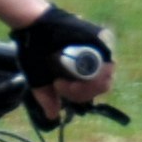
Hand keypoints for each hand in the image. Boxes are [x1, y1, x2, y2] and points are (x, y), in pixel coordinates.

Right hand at [7, 3, 115, 119]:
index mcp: (84, 69)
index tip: (58, 87)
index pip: (94, 89)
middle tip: (59, 84)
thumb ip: (48, 97)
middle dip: (81, 91)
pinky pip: (108, 59)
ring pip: (107, 75)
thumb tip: (53, 116)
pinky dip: (94, 68)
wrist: (33, 25)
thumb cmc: (34, 49)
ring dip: (85, 83)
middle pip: (103, 85)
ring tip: (64, 78)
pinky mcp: (102, 36)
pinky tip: (75, 68)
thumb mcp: (40, 79)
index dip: (78, 94)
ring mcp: (101, 47)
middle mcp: (96, 58)